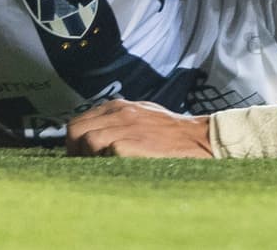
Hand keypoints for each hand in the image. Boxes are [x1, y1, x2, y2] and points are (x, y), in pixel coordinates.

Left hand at [65, 99, 211, 157]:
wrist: (201, 139)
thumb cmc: (172, 133)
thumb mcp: (143, 115)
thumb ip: (119, 120)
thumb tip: (95, 137)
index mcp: (119, 106)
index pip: (79, 121)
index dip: (75, 141)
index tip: (81, 156)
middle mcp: (119, 113)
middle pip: (76, 130)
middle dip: (75, 150)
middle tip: (85, 166)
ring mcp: (124, 128)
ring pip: (87, 142)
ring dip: (90, 158)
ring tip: (104, 169)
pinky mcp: (129, 146)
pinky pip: (104, 155)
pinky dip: (106, 164)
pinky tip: (119, 170)